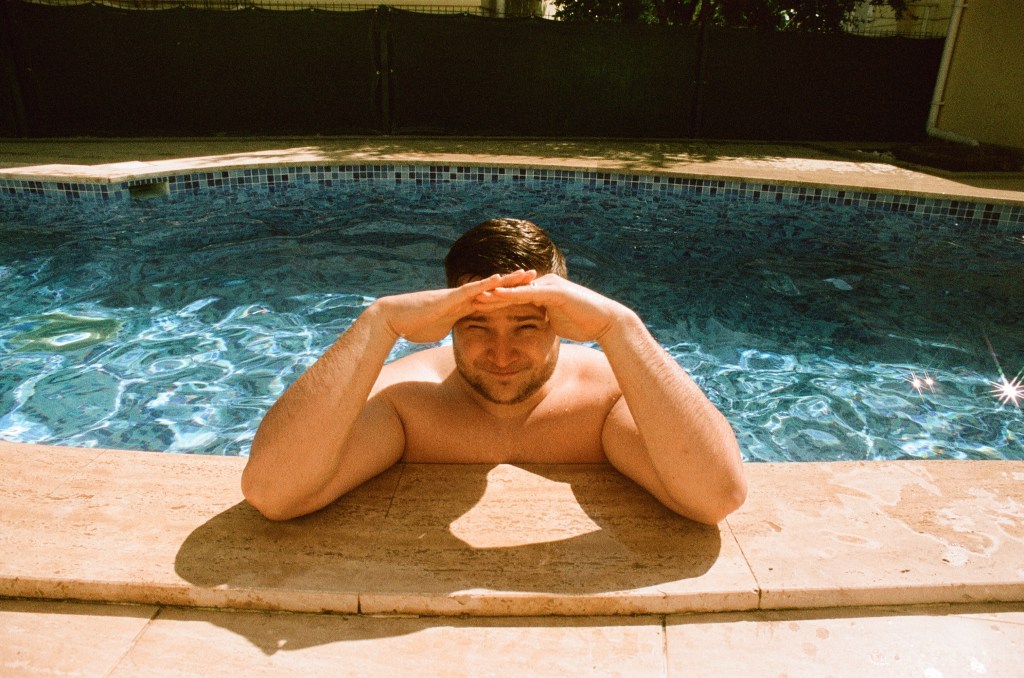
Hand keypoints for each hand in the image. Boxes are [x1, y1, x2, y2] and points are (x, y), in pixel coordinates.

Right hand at [376, 270, 536, 342]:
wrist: (394, 319)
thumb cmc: (414, 326)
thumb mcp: (441, 330)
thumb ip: (453, 328)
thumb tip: (460, 333)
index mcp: (463, 306)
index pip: (491, 299)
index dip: (509, 294)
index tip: (528, 291)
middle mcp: (462, 297)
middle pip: (494, 288)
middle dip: (515, 283)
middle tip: (537, 275)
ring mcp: (456, 296)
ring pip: (487, 286)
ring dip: (507, 280)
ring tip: (527, 274)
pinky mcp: (448, 298)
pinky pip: (470, 290)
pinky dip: (485, 284)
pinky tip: (500, 279)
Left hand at [475, 274, 627, 342]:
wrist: (605, 321)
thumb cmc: (583, 324)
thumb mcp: (556, 324)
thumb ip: (545, 320)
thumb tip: (537, 327)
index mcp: (543, 291)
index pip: (515, 295)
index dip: (496, 300)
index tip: (477, 305)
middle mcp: (544, 284)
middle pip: (512, 289)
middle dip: (491, 294)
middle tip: (469, 298)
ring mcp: (549, 285)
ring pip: (518, 289)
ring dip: (497, 292)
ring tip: (476, 296)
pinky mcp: (555, 291)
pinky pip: (529, 292)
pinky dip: (512, 294)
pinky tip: (497, 295)